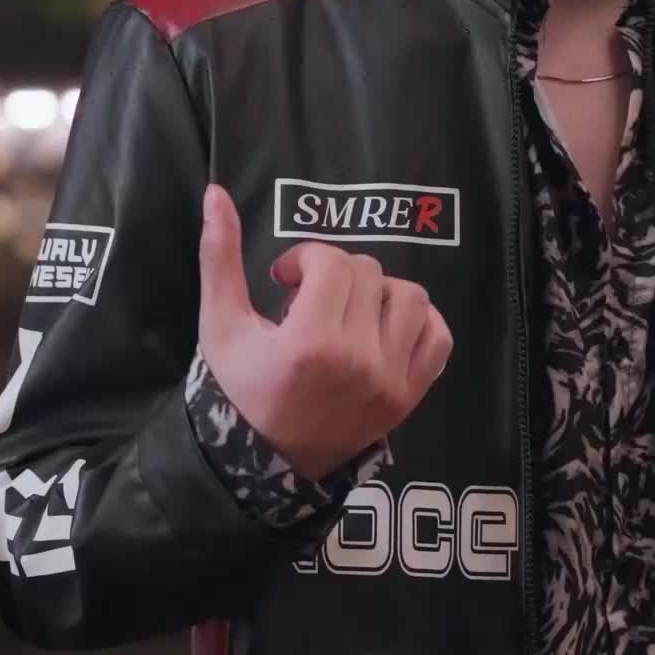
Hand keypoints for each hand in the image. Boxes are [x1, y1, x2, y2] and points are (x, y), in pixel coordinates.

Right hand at [197, 184, 451, 480]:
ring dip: (379, 293)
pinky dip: (419, 322)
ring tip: (348, 312)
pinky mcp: (410, 395)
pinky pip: (438, 338)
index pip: (334, 263)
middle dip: (336, 275)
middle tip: (308, 301)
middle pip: (370, 274)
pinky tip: (384, 327)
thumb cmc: (239, 390)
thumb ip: (218, 258)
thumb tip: (215, 193)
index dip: (306, 259)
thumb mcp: (220, 326)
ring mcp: (391, 380)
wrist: (265, 462)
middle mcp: (359, 359)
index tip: (285, 279)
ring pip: (410, 297)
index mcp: (310, 342)